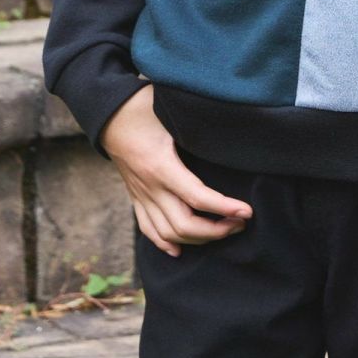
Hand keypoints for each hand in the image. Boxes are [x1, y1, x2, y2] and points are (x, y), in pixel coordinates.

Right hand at [100, 84, 252, 256]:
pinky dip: (165, 243)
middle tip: (241, 221)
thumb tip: (228, 121)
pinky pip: (148, 229)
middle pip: (184, 225)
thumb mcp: (172, 112)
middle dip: (217, 230)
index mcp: (161, 165)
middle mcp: (150, 187)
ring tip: (224, 230)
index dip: (224, 208)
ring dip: (198, 239)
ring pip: (168, 234)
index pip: (197, 197)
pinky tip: (180, 249)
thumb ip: (196, 123)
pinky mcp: (135, 197)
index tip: (247, 211)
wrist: (110, 115)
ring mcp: (141, 196)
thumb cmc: (143, 107)